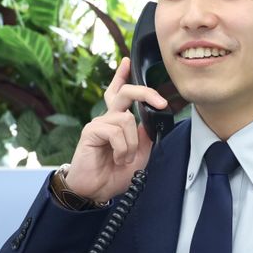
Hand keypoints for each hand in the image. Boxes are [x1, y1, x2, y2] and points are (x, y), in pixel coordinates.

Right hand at [63, 57, 167, 202]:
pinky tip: (117, 159)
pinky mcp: (91, 131)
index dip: (122, 76)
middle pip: (126, 93)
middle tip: (160, 103)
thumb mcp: (139, 155)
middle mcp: (108, 118)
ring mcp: (99, 123)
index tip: (127, 61)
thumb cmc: (114, 173)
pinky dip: (122, 148)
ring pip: (126, 119)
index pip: (119, 93)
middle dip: (145, 92)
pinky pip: (115, 131)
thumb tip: (153, 119)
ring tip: (125, 159)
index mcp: (117, 121)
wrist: (95, 190)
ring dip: (132, 144)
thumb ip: (145, 136)